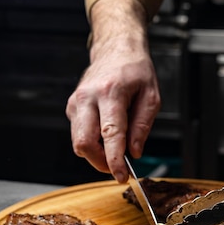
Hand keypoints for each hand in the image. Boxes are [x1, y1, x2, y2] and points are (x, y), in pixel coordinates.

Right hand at [66, 0, 160, 182]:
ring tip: (115, 145)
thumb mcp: (151, 96)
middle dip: (100, 161)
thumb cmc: (135, 70)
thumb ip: (142, 126)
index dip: (114, 160)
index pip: (110, 134)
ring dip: (96, 153)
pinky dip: (92, 142)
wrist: (116, 49)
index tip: (120, 175)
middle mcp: (88, 97)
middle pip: (84, 142)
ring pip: (78, 142)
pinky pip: (79, 134)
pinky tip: (106, 132)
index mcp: (111, 92)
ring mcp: (76, 102)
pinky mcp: (72, 107)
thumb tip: (134, 152)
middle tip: (118, 166)